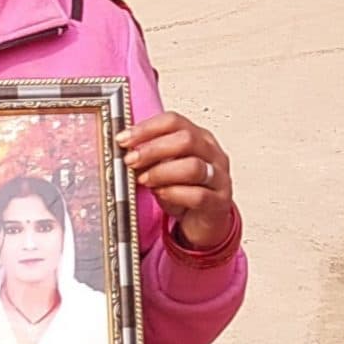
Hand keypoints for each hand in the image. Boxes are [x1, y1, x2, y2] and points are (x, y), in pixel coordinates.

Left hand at [116, 111, 235, 250]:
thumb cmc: (184, 192)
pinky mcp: (219, 202)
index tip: (123, 139)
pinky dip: (174, 193)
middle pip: (186, 140)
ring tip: (144, 180)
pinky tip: (160, 194)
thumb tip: (125, 151)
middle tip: (131, 160)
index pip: (174, 121)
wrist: (205, 221)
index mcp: (199, 138)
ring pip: (193, 166)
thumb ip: (149, 158)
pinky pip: (198, 195)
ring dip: (162, 172)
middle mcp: (213, 154)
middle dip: (153, 149)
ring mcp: (219, 178)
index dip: (147, 128)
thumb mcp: (165, 169)